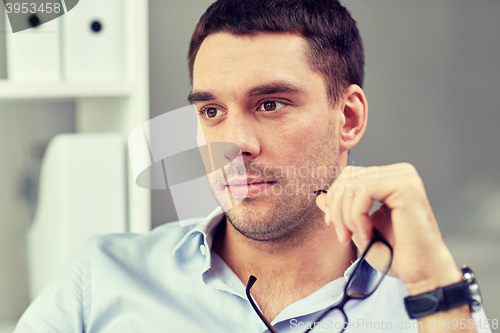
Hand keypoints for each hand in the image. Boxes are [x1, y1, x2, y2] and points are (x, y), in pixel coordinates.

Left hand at [316, 163, 461, 294]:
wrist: (421, 273)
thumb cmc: (395, 254)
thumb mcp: (358, 228)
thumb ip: (341, 210)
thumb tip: (320, 197)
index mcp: (390, 180)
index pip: (349, 175)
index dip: (334, 199)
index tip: (333, 225)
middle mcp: (399, 173)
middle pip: (348, 177)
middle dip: (337, 209)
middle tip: (343, 236)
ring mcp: (404, 177)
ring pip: (352, 184)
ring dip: (346, 216)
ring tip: (358, 237)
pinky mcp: (406, 186)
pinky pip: (363, 191)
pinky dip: (357, 216)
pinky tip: (369, 233)